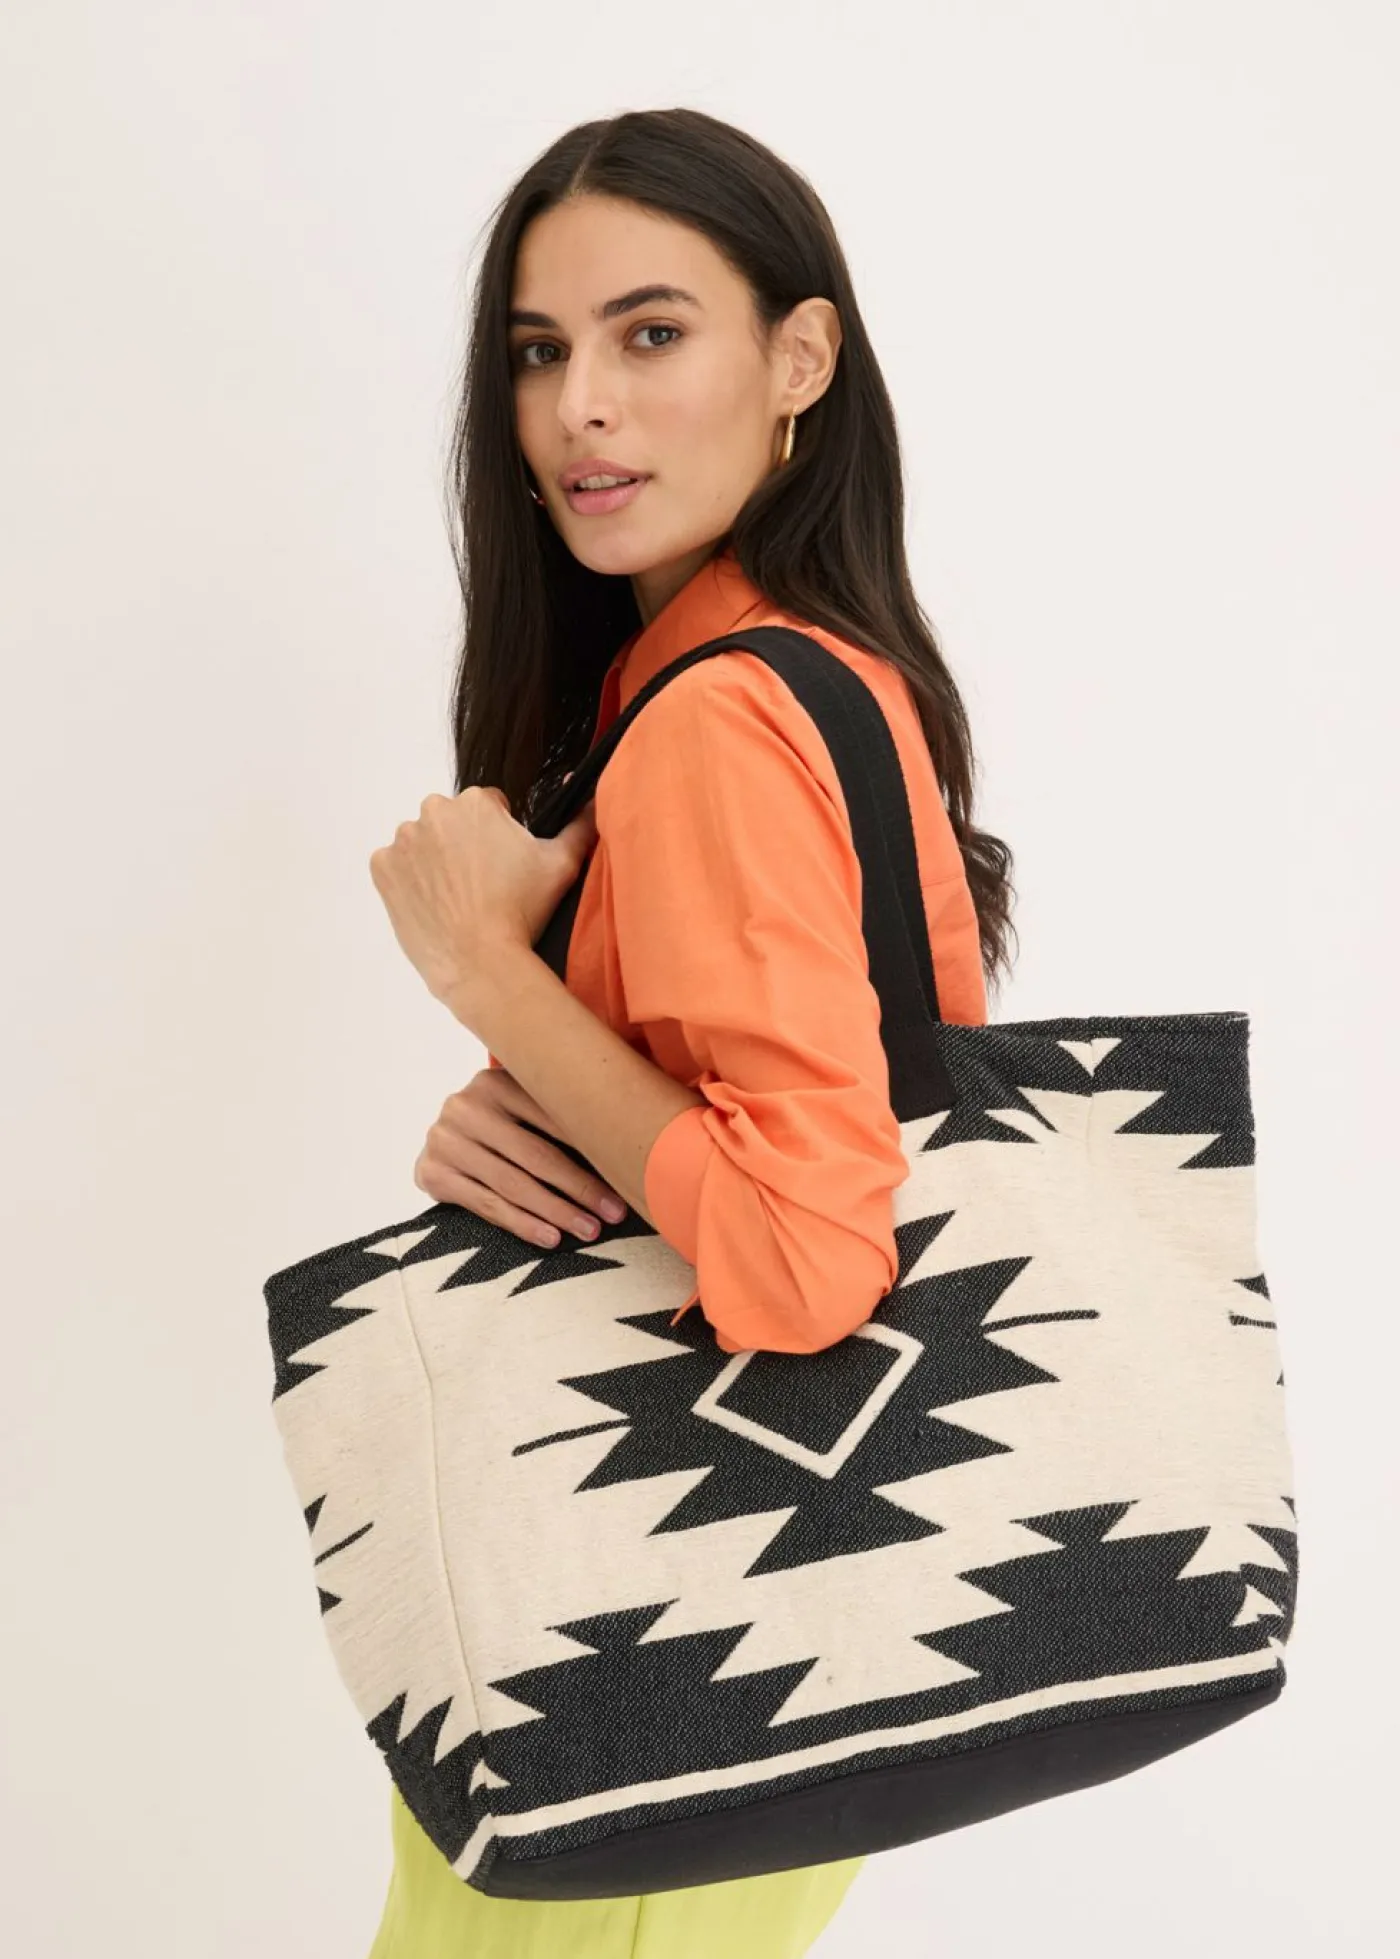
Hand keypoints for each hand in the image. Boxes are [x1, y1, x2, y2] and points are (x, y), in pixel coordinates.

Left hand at [369, 785, 596, 1009]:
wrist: (479, 961)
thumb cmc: (522, 911)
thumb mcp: (562, 863)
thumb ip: (579, 823)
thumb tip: (592, 799)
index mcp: (476, 802)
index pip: (487, 807)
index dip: (498, 836)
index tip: (503, 865)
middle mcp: (433, 812)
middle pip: (451, 821)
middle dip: (464, 844)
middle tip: (482, 884)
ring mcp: (403, 841)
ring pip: (422, 843)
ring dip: (435, 861)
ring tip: (458, 898)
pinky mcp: (383, 870)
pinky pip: (395, 867)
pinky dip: (410, 881)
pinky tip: (434, 904)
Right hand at [414, 1065, 628, 1247]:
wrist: (440, 1138)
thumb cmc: (498, 1124)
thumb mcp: (520, 1105)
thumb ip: (559, 1111)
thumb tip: (628, 1142)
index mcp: (496, 1081)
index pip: (552, 1118)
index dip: (592, 1148)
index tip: (626, 1174)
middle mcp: (467, 1107)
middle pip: (535, 1155)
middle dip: (580, 1187)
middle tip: (614, 1212)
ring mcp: (445, 1140)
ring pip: (513, 1185)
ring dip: (557, 1212)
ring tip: (589, 1229)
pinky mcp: (433, 1173)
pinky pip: (488, 1206)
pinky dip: (523, 1224)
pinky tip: (551, 1237)